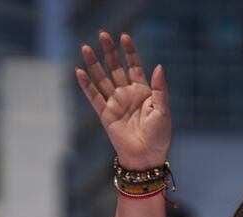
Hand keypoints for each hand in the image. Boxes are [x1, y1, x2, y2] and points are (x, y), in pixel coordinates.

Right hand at [76, 31, 170, 168]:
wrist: (147, 156)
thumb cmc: (159, 135)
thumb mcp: (163, 109)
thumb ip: (160, 88)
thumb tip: (158, 66)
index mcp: (142, 92)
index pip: (134, 66)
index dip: (129, 52)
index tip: (124, 37)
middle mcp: (127, 94)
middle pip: (115, 68)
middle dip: (109, 52)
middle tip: (102, 34)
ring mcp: (115, 103)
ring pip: (102, 79)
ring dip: (94, 64)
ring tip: (86, 47)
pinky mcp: (105, 114)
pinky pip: (93, 97)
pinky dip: (86, 85)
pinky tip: (79, 71)